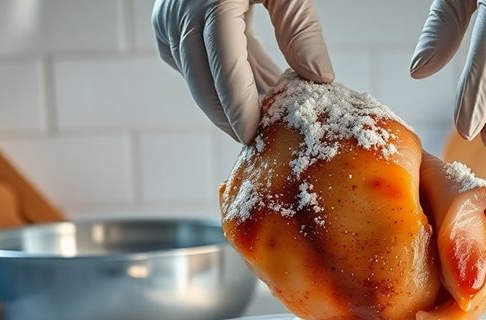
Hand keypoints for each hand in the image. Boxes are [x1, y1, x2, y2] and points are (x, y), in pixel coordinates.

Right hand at [153, 0, 333, 143]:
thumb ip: (302, 30)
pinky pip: (190, 65)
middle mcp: (182, 11)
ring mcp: (168, 18)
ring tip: (262, 118)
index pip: (223, 65)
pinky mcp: (166, 24)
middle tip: (259, 141)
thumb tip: (319, 80)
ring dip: (227, 101)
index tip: (253, 134)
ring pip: (195, 77)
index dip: (237, 105)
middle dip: (229, 115)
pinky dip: (218, 81)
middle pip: (202, 80)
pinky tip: (249, 91)